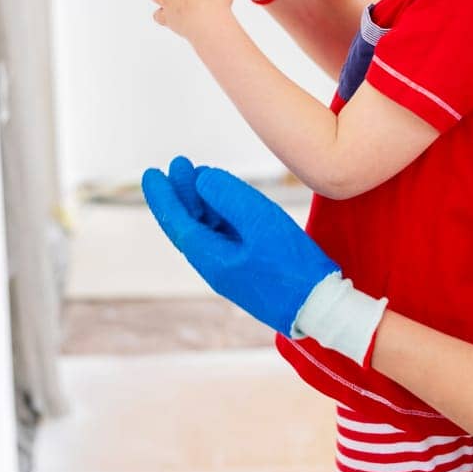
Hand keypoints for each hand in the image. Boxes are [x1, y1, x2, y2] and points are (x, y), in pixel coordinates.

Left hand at [141, 156, 337, 335]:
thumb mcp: (261, 222)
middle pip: (189, 225)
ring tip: (200, 173)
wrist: (320, 308)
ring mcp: (232, 270)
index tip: (152, 172)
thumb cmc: (292, 265)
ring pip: (207, 230)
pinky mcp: (248, 270)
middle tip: (180, 162)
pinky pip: (224, 237)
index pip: (176, 222)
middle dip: (182, 192)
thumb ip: (229, 197)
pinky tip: (226, 201)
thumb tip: (202, 180)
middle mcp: (215, 266)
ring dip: (201, 202)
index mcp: (211, 258)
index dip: (163, 195)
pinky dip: (219, 215)